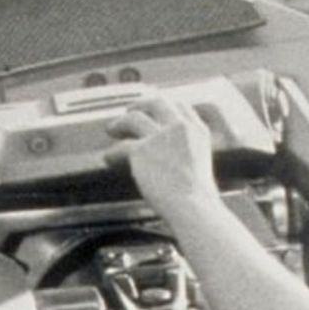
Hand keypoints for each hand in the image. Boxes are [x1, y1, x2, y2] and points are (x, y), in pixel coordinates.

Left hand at [104, 96, 222, 226]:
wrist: (193, 207)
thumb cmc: (197, 197)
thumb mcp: (200, 165)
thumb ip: (187, 152)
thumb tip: (169, 156)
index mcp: (197, 131)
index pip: (180, 106)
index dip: (164, 106)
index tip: (154, 111)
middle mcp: (180, 127)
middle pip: (156, 103)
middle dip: (140, 105)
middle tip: (130, 112)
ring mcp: (160, 136)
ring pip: (134, 117)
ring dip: (120, 122)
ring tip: (111, 129)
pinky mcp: (142, 150)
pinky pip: (121, 146)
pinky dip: (112, 153)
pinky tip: (108, 158)